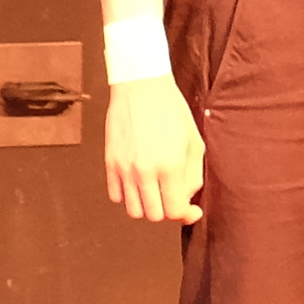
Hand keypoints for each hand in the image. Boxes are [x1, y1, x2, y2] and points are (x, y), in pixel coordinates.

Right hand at [104, 76, 204, 223]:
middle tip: (173, 197)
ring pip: (133, 210)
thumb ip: (193, 177)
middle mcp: (144, 171)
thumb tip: (186, 200)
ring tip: (156, 191)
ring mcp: (124, 168)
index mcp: (170, 166)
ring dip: (147, 206)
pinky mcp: (109, 162)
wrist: (141, 87)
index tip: (191, 210)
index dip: (185, 215)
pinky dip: (128, 196)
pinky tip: (139, 183)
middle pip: (154, 215)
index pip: (174, 211)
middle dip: (167, 210)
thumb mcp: (194, 143)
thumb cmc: (171, 111)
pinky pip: (116, 196)